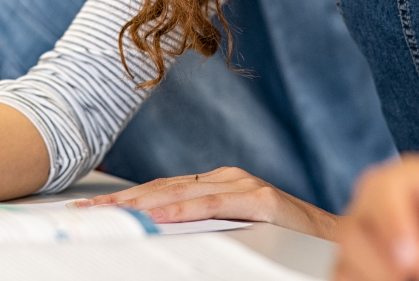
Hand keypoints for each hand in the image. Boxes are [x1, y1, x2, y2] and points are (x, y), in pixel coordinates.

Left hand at [74, 166, 340, 239]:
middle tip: (88, 211)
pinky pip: (214, 204)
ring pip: (182, 192)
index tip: (93, 208)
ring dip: (142, 202)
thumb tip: (157, 229)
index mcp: (217, 183)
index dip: (126, 198)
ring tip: (111, 212)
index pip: (161, 189)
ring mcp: (243, 185)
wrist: (329, 239)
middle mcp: (227, 177)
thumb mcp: (231, 230)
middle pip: (163, 187)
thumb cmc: (281, 240)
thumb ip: (201, 225)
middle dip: (123, 200)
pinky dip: (184, 208)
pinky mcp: (260, 199)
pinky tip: (160, 213)